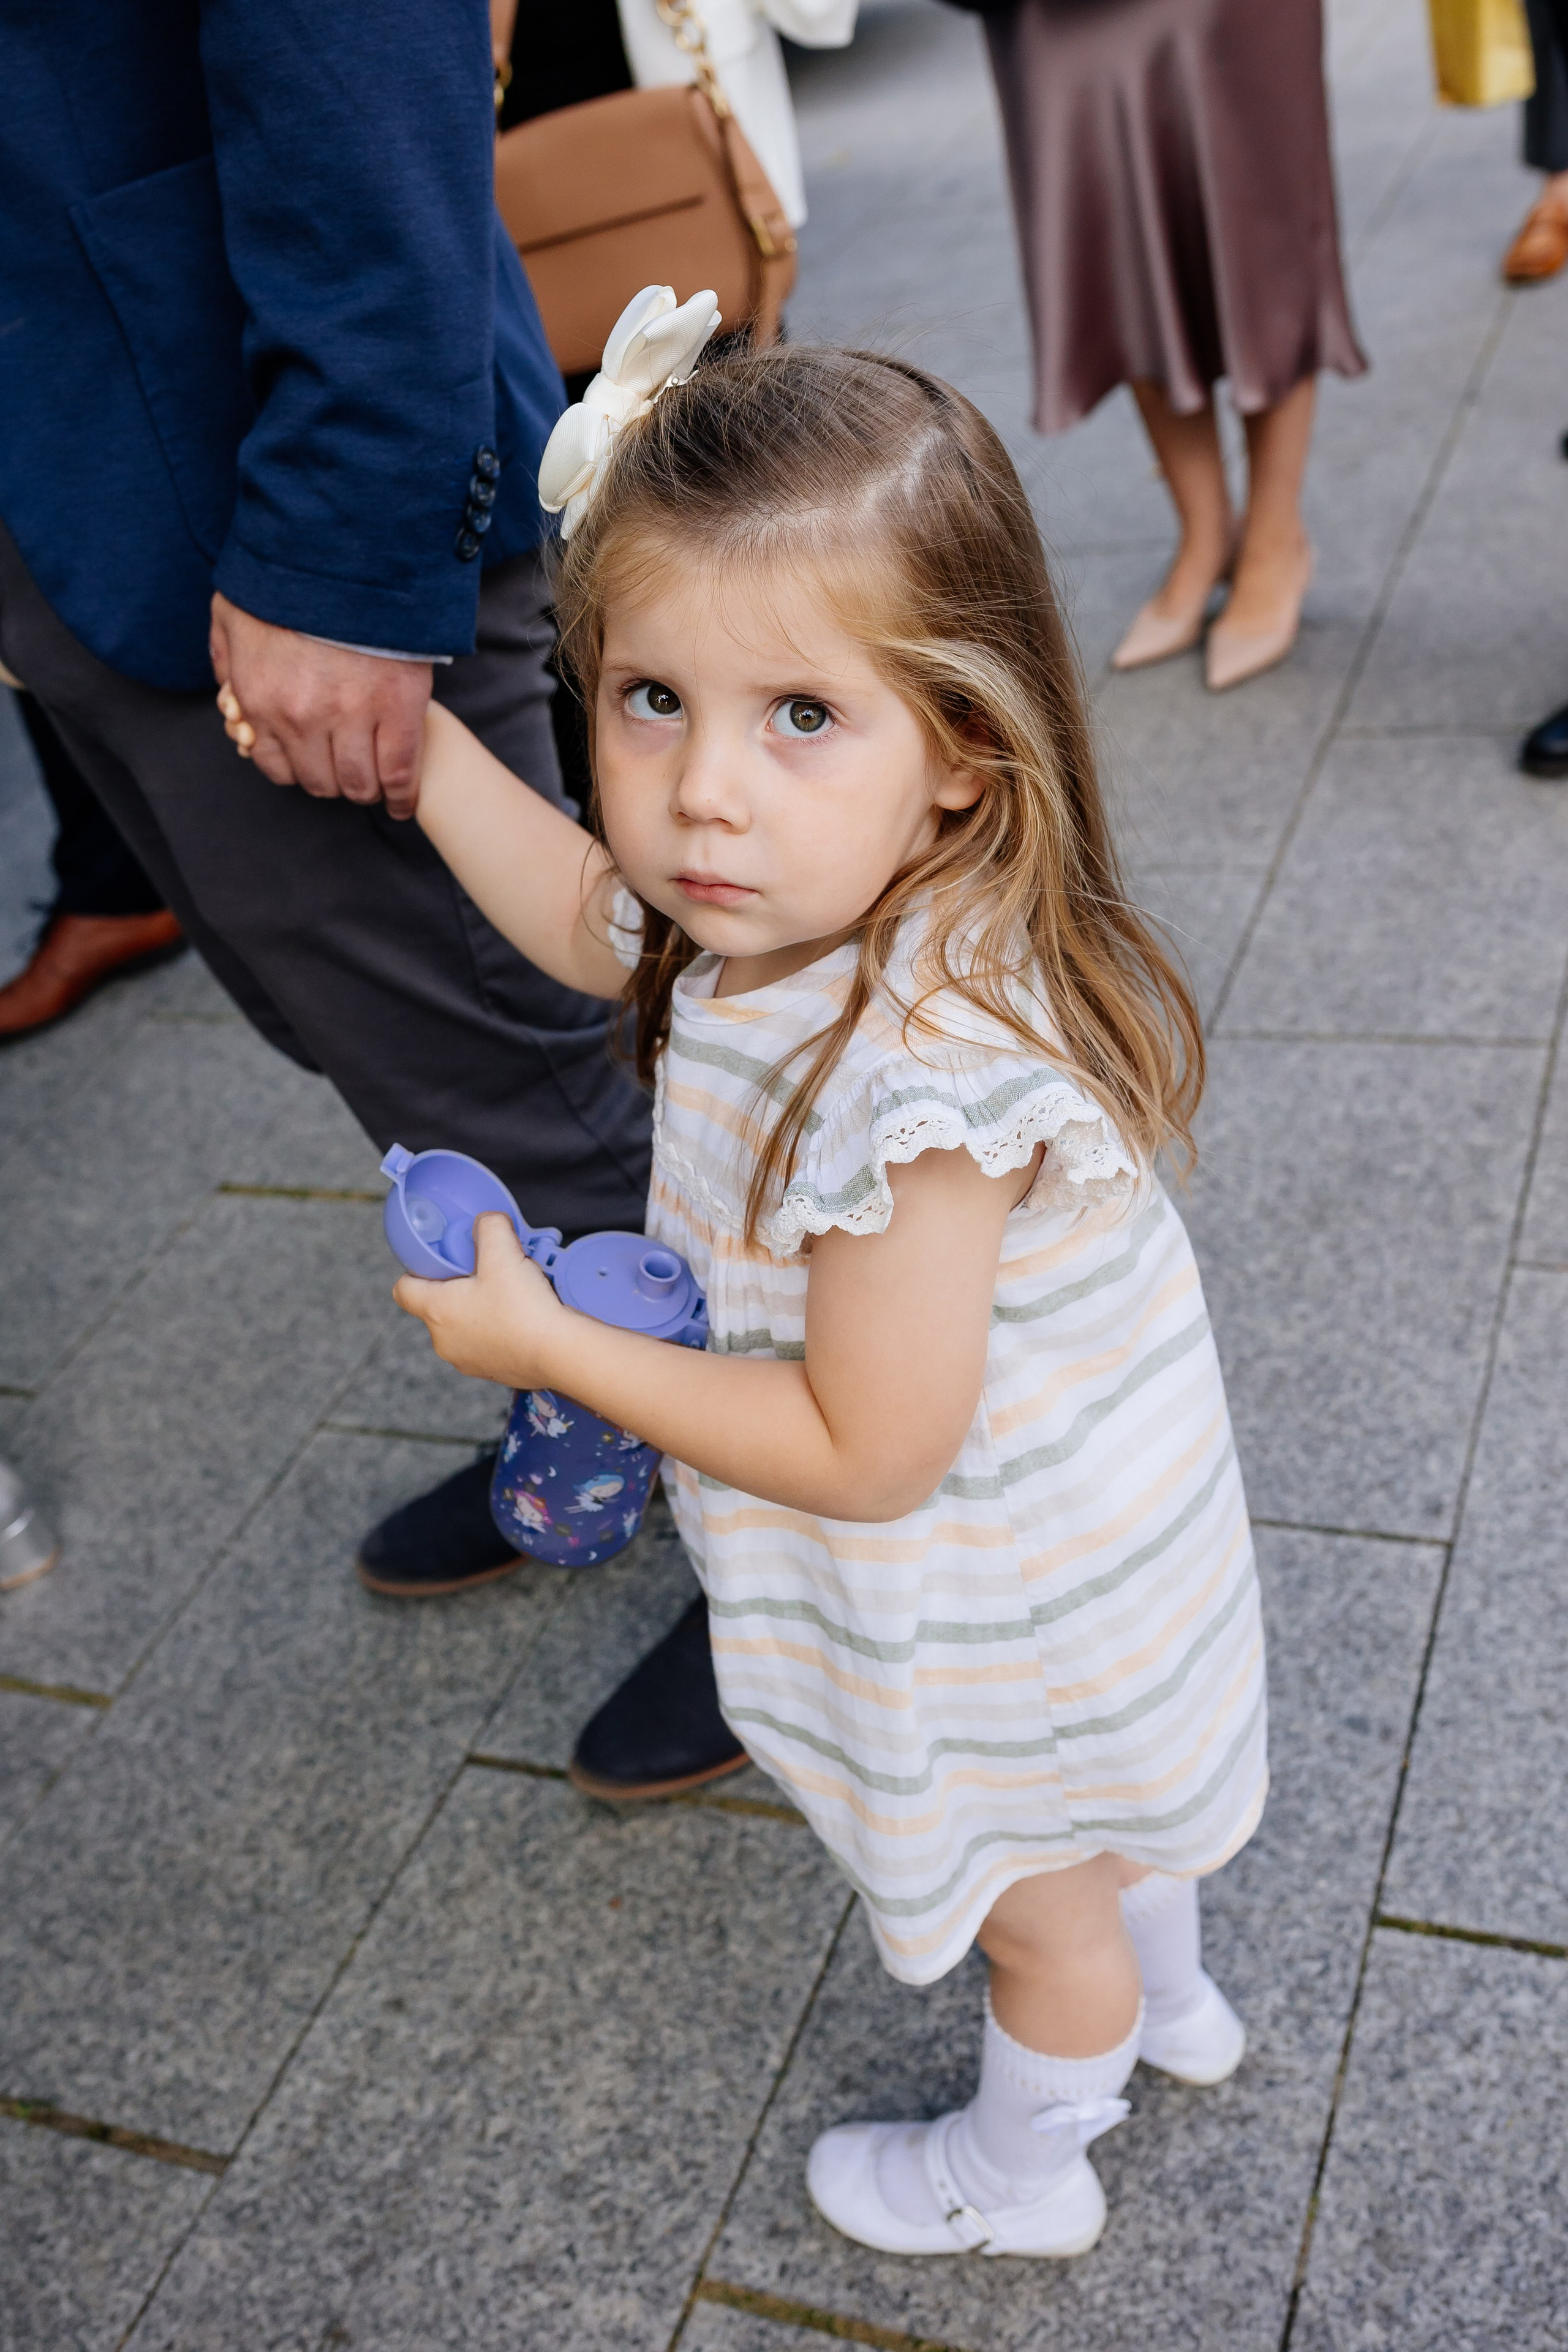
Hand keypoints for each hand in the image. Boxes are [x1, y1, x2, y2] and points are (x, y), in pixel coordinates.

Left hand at [210, 592, 432, 819]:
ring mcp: (352, 715)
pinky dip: (403, 794)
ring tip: (377, 782)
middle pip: (321, 781)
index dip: (299, 769)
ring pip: (359, 783)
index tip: (316, 764)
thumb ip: (226, 656)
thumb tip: (228, 693)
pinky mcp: (397, 707)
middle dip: (334, 780)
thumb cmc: (289, 577)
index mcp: (261, 699)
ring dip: (367, 789)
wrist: (345, 550)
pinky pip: (400, 771)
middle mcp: (302, 717)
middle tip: (349, 768)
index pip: (277, 767)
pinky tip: (403, 802)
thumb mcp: (233, 613)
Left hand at [393, 1213, 568, 1387]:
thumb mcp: (504, 1252)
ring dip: (480, 1309)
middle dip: (459, 1287)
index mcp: (437, 1311)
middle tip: (485, 1272)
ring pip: (464, 1325)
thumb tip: (487, 1221)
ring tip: (510, 1295)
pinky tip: (522, 1318)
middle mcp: (444, 1340)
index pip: (404, 1289)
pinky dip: (499, 1330)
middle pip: (438, 1305)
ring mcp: (467, 1360)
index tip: (441, 1261)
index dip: (417, 1270)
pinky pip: (487, 1344)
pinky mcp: (492, 1372)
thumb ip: (489, 1227)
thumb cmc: (524, 1308)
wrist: (559, 1353)